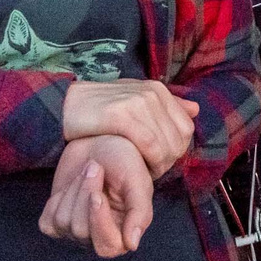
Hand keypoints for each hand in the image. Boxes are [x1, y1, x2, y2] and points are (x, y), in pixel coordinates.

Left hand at [36, 135, 155, 255]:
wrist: (100, 143)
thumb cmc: (124, 163)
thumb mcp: (138, 183)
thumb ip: (140, 213)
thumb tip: (131, 244)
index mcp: (123, 234)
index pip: (107, 246)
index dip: (98, 220)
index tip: (97, 194)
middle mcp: (99, 239)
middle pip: (80, 231)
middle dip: (83, 195)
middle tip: (95, 168)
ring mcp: (75, 233)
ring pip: (63, 222)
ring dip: (73, 190)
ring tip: (87, 172)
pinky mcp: (56, 224)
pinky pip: (48, 222)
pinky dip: (56, 200)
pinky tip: (71, 187)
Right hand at [60, 79, 199, 176]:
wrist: (65, 105)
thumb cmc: (100, 108)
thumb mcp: (135, 100)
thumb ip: (167, 105)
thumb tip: (195, 109)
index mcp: (158, 90)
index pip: (186, 127)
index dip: (178, 149)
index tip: (163, 161)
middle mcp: (151, 93)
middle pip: (178, 138)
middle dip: (170, 160)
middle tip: (154, 170)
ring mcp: (138, 103)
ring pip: (166, 144)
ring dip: (160, 165)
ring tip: (146, 171)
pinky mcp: (122, 115)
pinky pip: (150, 145)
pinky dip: (150, 161)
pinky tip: (140, 169)